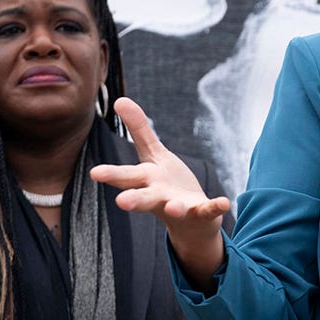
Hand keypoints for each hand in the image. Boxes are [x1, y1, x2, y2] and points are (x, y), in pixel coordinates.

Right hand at [90, 97, 227, 286]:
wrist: (190, 220)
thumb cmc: (165, 184)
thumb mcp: (153, 155)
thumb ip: (139, 130)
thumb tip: (119, 99)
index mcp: (145, 181)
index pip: (125, 176)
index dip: (111, 174)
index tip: (95, 173)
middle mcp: (159, 197)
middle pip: (144, 198)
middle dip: (133, 200)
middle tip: (121, 202)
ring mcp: (180, 207)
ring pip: (174, 208)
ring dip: (174, 207)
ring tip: (174, 207)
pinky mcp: (202, 212)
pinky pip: (208, 210)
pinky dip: (215, 207)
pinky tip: (224, 202)